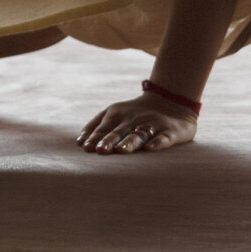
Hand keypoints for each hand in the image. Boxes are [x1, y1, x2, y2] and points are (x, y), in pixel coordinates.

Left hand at [78, 91, 197, 153]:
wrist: (171, 101)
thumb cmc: (135, 113)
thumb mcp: (114, 113)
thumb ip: (97, 126)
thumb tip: (79, 143)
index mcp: (117, 114)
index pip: (104, 128)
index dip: (95, 137)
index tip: (86, 148)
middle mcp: (134, 119)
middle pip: (119, 131)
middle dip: (109, 140)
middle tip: (100, 150)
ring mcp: (153, 124)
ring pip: (139, 134)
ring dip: (130, 142)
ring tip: (121, 150)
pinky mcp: (171, 131)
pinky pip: (164, 137)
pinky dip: (157, 142)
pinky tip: (150, 148)